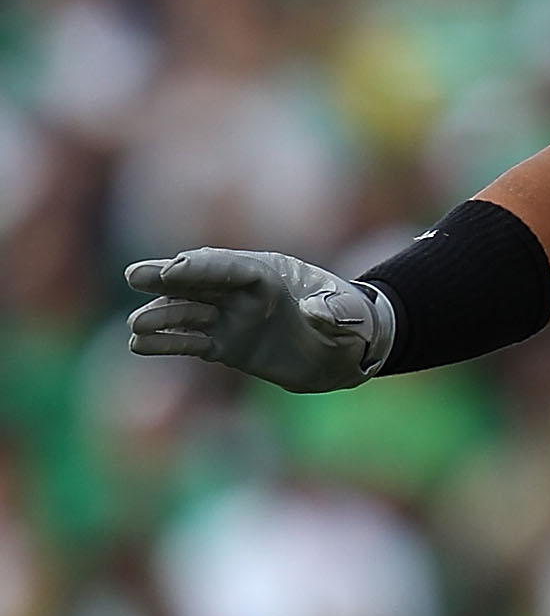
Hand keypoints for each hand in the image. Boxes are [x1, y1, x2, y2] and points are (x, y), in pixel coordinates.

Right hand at [126, 249, 392, 391]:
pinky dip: (166, 344)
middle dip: (167, 279)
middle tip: (133, 276)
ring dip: (162, 318)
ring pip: (189, 314)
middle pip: (199, 282)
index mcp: (270, 274)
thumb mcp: (349, 314)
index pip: (231, 267)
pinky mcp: (225, 345)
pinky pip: (191, 343)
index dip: (202, 268)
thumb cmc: (348, 321)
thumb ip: (333, 311)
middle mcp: (242, 293)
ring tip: (135, 326)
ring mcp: (231, 318)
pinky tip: (138, 345)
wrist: (341, 348)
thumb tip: (316, 313)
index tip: (173, 269)